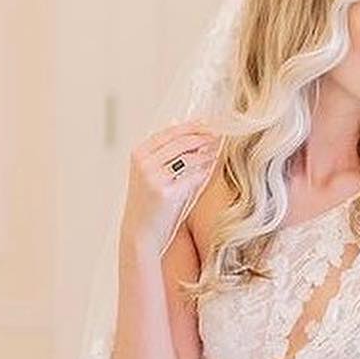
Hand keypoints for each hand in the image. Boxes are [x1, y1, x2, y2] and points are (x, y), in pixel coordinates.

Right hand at [121, 118, 220, 254]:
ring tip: (218, 150)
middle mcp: (144, 162)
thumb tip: (184, 127)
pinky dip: (204, 172)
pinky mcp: (166, 194)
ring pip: (188, 158)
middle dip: (203, 136)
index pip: (170, 132)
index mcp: (139, 153)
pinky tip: (211, 168)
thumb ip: (164, 152)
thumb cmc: (149, 204)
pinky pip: (192, 178)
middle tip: (220, 134)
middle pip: (181, 141)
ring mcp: (154, 178)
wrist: (140, 234)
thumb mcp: (150, 173)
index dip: (192, 126)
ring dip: (206, 153)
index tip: (209, 124)